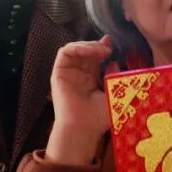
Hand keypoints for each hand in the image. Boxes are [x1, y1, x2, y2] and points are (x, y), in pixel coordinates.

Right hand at [47, 36, 116, 164]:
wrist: (83, 127)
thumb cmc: (99, 116)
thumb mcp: (113, 93)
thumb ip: (113, 75)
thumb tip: (112, 61)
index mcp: (91, 79)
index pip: (95, 58)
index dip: (102, 48)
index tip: (111, 44)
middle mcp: (79, 74)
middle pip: (86, 51)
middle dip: (97, 45)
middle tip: (108, 48)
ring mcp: (68, 73)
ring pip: (75, 49)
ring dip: (88, 45)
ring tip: (100, 50)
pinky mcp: (58, 73)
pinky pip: (64, 53)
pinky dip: (76, 47)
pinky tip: (89, 51)